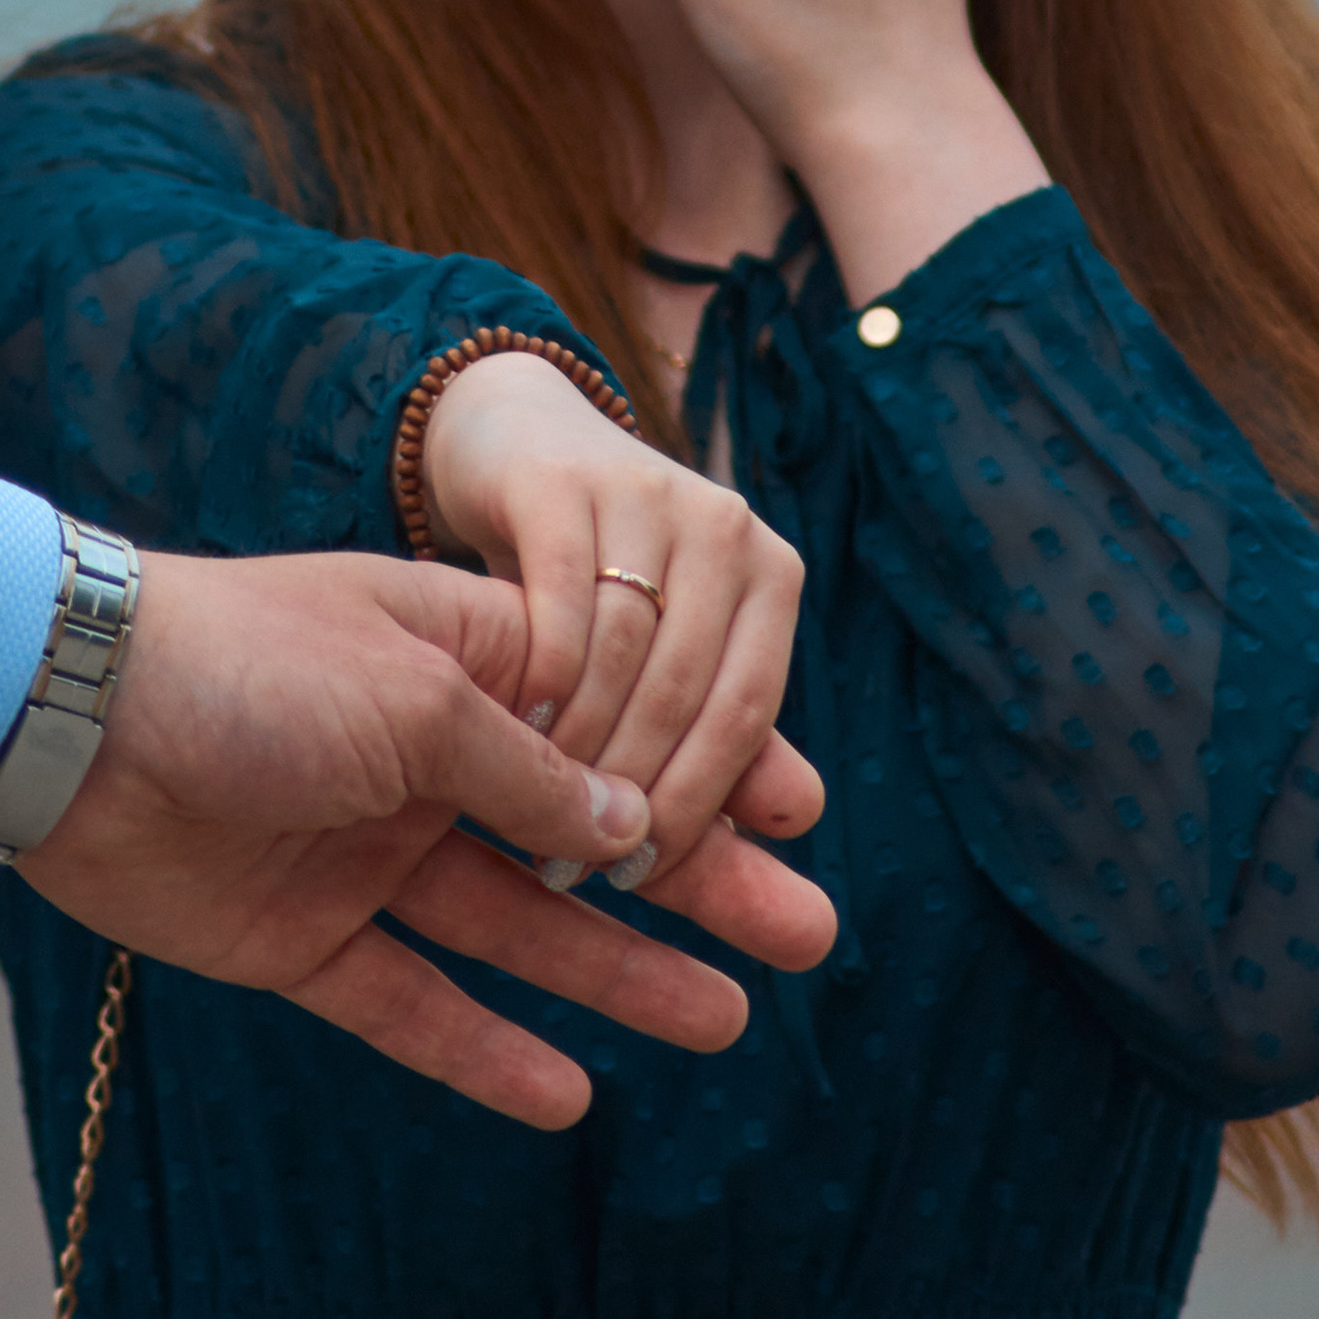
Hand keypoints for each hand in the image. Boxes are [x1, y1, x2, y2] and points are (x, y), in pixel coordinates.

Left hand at [19, 544, 825, 1130]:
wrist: (68, 719)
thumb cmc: (250, 661)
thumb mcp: (421, 692)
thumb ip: (531, 770)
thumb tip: (637, 830)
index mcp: (463, 663)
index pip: (614, 720)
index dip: (707, 763)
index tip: (806, 809)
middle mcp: (423, 759)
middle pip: (587, 837)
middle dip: (698, 880)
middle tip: (808, 932)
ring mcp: (363, 852)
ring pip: (518, 928)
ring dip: (618, 974)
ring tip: (725, 1019)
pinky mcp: (296, 939)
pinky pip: (410, 1004)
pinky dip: (482, 1050)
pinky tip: (570, 1098)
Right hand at [418, 348, 826, 896]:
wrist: (519, 445)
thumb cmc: (602, 579)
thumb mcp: (666, 648)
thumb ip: (723, 729)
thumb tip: (804, 819)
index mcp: (770, 575)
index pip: (746, 710)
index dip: (698, 800)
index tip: (645, 874)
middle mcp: (724, 526)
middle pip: (685, 686)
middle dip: (631, 789)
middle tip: (580, 864)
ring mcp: (647, 492)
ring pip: (626, 650)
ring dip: (582, 746)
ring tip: (541, 814)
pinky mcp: (564, 479)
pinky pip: (562, 597)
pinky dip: (544, 676)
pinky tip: (514, 734)